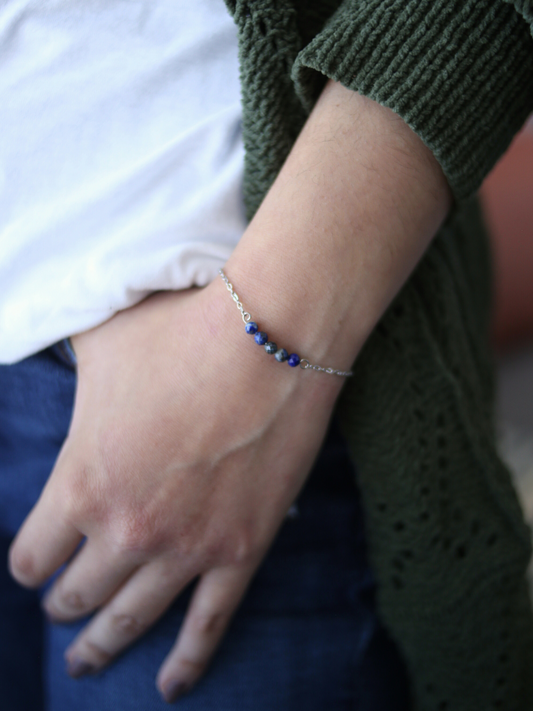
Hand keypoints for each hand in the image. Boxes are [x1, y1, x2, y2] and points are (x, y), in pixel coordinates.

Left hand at [8, 282, 343, 701]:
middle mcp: (128, 529)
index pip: (31, 556)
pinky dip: (187, 661)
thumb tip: (45, 334)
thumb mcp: (99, 342)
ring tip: (86, 662)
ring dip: (102, 644)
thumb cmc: (181, 333)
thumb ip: (60, 361)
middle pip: (77, 593)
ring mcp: (187, 548)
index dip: (28, 562)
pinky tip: (169, 685)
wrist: (271, 336)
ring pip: (131, 619)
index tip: (34, 560)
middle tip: (60, 604)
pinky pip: (208, 625)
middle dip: (62, 603)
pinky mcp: (241, 551)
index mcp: (82, 482)